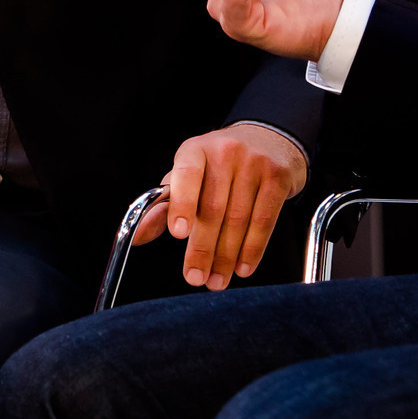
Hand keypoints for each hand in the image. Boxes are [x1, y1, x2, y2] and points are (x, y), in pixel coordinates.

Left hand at [132, 122, 307, 289]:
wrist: (268, 138)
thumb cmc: (220, 164)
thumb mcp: (189, 174)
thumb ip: (164, 204)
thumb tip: (139, 236)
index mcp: (195, 149)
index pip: (186, 174)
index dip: (182, 204)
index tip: (178, 234)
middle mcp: (225, 151)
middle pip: (213, 208)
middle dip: (202, 249)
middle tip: (195, 277)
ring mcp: (254, 162)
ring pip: (238, 219)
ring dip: (226, 257)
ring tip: (216, 280)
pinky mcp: (278, 176)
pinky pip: (264, 220)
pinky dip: (252, 249)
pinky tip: (243, 267)